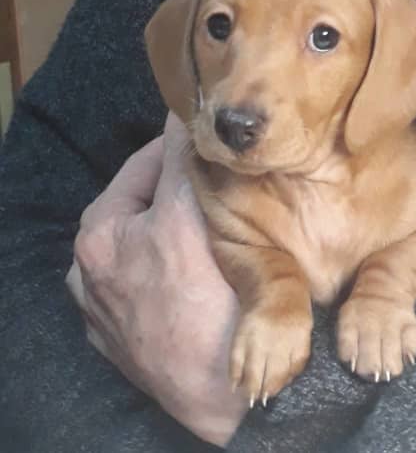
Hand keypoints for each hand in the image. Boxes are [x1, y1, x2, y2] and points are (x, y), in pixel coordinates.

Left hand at [67, 113, 246, 445]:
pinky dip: (179, 272)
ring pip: (154, 248)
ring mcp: (110, 311)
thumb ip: (185, 163)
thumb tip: (184, 110)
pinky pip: (157, 286)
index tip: (220, 143)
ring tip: (226, 226)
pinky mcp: (130, 342)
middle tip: (231, 183)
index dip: (186, 147)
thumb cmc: (204, 309)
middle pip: (148, 208)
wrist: (224, 397)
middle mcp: (91, 273)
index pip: (145, 165)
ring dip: (184, 232)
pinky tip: (208, 277)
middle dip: (186, 191)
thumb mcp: (191, 223)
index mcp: (98, 236)